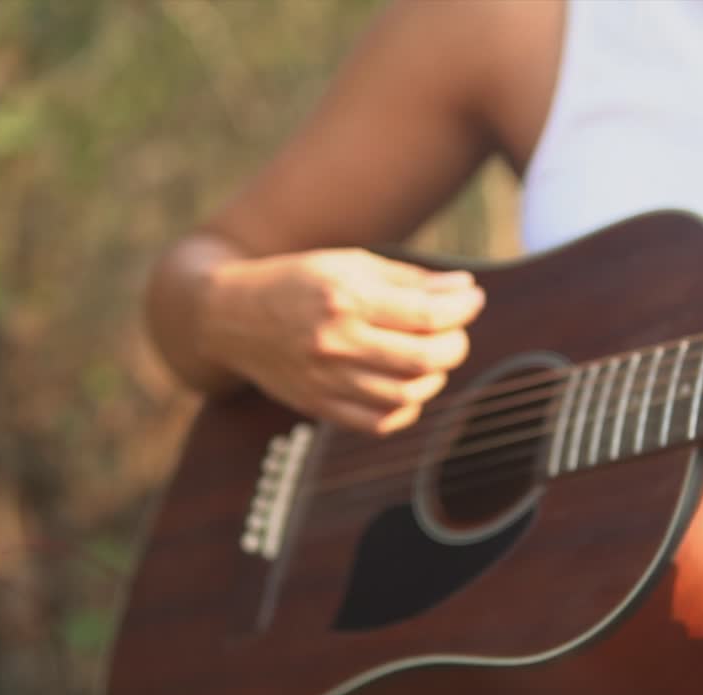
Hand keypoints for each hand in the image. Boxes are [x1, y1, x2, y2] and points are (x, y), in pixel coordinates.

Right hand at [200, 247, 484, 434]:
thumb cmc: (297, 282)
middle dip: (455, 344)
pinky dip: (406, 408)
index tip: (473, 299)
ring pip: (408, 394)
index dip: (462, 308)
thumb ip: (407, 279)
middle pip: (424, 358)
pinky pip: (380, 422)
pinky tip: (406, 385)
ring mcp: (326, 379)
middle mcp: (336, 341)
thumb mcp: (348, 264)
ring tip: (431, 356)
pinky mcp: (319, 406)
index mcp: (345, 297)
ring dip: (434, 376)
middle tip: (455, 331)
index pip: (426, 314)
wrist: (230, 316)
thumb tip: (463, 289)